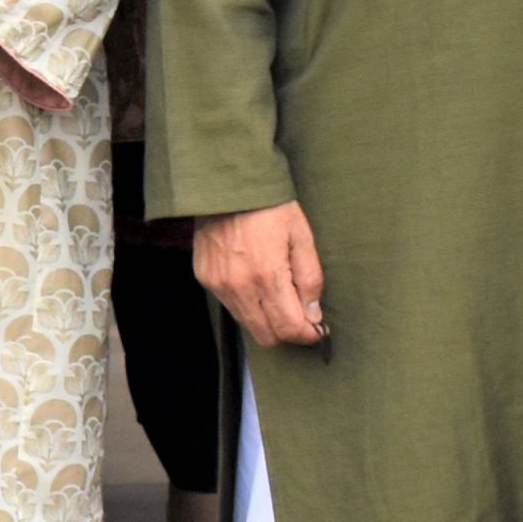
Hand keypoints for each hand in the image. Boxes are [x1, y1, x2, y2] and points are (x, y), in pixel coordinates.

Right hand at [193, 201, 327, 348]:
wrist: (227, 185)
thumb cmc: (269, 207)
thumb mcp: (301, 237)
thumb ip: (310, 279)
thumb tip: (313, 314)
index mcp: (267, 275)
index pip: (288, 328)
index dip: (307, 334)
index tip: (317, 329)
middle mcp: (239, 286)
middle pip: (266, 336)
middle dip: (287, 331)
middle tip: (300, 316)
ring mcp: (218, 284)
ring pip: (246, 324)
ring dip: (265, 318)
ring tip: (277, 295)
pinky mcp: (205, 278)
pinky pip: (230, 305)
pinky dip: (246, 302)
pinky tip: (254, 280)